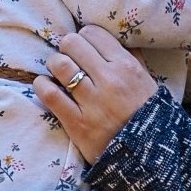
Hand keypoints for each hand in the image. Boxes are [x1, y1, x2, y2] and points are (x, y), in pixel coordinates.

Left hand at [30, 26, 157, 162]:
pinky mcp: (76, 123)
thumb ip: (132, 58)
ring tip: (57, 72)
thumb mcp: (147, 81)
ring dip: (54, 64)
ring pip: (59, 65)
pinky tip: (46, 87)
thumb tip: (115, 37)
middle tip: (68, 58)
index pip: (93, 33)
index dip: (84, 37)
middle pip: (72, 44)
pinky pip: (50, 94)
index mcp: (127, 66)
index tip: (84, 48)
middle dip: (66, 48)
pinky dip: (42, 86)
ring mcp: (92, 102)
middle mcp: (109, 80)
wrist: (148, 157)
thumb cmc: (146, 115)